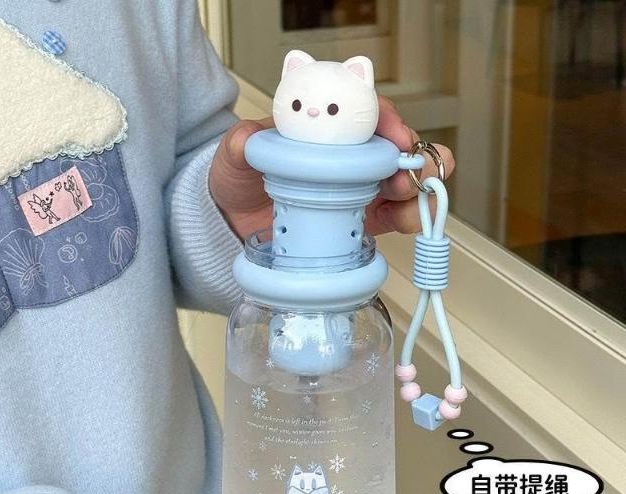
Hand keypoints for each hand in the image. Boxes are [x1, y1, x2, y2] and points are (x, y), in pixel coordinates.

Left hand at [209, 96, 455, 240]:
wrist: (237, 221)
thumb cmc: (242, 178)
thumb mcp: (234, 156)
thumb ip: (241, 144)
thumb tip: (248, 138)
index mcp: (329, 128)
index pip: (367, 112)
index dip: (387, 119)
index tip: (395, 134)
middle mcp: (353, 155)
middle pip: (400, 146)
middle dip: (414, 157)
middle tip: (403, 177)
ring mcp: (364, 187)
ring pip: (409, 180)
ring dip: (419, 188)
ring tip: (409, 203)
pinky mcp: (367, 219)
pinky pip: (398, 215)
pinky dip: (411, 216)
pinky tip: (407, 221)